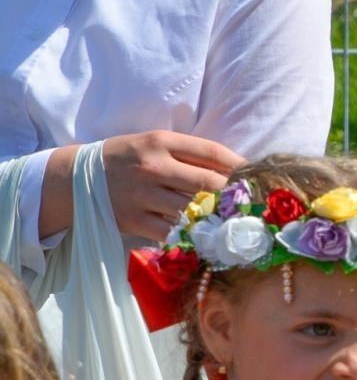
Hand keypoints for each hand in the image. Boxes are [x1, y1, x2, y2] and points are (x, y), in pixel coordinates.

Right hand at [101, 131, 243, 241]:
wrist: (76, 179)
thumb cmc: (127, 159)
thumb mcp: (154, 144)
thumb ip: (190, 153)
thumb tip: (236, 168)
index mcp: (160, 142)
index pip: (212, 152)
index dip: (240, 166)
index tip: (257, 176)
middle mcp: (153, 166)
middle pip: (208, 183)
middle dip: (235, 195)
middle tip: (253, 204)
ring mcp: (143, 194)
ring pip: (193, 209)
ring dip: (217, 218)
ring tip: (237, 221)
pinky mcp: (134, 219)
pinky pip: (173, 231)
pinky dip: (193, 235)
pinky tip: (208, 237)